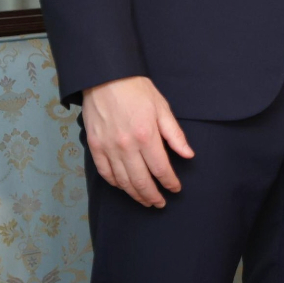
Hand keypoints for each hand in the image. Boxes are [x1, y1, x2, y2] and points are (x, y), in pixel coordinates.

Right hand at [81, 75, 191, 207]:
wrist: (105, 79)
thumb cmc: (138, 91)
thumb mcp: (163, 108)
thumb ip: (175, 135)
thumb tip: (188, 155)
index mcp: (146, 136)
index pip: (161, 169)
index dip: (170, 183)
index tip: (175, 189)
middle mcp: (126, 146)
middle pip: (140, 181)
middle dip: (152, 196)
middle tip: (159, 203)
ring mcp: (108, 148)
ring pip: (122, 181)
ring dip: (134, 194)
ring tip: (144, 201)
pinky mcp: (94, 147)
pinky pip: (105, 173)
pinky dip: (115, 184)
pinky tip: (124, 187)